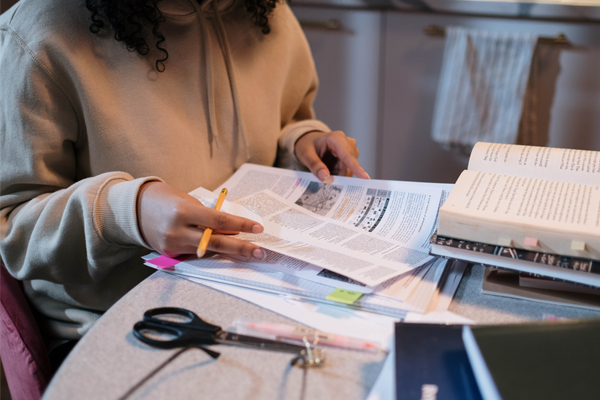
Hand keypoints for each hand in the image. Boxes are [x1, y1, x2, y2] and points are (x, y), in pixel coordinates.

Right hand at [136, 182, 264, 258]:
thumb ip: (209, 217)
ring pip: (208, 252)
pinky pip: (196, 254)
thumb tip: (232, 231)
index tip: (257, 228)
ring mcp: (172, 245)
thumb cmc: (167, 199)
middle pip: (216, 242)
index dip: (240, 226)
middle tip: (260, 252)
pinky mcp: (169, 254)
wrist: (136, 208)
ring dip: (230, 253)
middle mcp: (177, 231)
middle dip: (241, 248)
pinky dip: (211, 253)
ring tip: (249, 254)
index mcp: (183, 212)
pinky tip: (227, 254)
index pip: (218, 221)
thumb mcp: (189, 201)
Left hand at [294, 131, 369, 182]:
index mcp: (336, 138)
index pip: (347, 156)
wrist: (309, 141)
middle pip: (348, 166)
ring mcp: (350, 150)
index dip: (356, 168)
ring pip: (348, 170)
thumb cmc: (307, 145)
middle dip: (338, 176)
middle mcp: (347, 143)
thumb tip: (326, 178)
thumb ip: (315, 166)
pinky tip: (329, 171)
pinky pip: (346, 171)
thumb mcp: (306, 155)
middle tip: (326, 184)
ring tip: (324, 173)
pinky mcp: (350, 157)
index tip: (365, 178)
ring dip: (337, 175)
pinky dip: (337, 174)